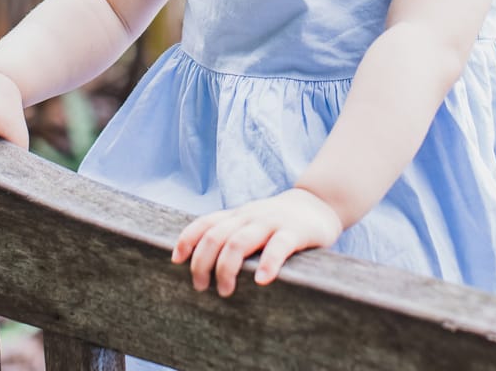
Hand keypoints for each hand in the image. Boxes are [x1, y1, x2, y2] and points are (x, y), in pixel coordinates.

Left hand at [171, 188, 342, 296]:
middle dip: (202, 263)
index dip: (187, 240)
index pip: (205, 223)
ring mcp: (272, 222)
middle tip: (201, 288)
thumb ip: (231, 236)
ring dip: (227, 267)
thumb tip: (200, 267)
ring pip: (240, 240)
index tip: (176, 261)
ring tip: (225, 291)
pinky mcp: (295, 232)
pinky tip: (262, 281)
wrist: (318, 203)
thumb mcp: (251, 223)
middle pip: (216, 236)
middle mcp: (250, 217)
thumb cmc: (278, 223)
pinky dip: (268, 263)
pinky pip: (279, 246)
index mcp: (237, 216)